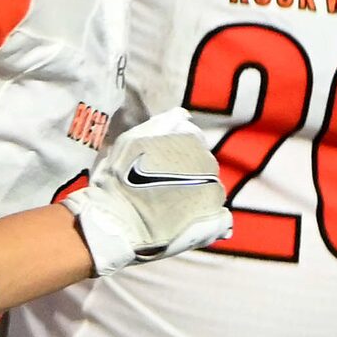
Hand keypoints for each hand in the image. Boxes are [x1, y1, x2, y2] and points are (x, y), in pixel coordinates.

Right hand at [68, 109, 232, 274]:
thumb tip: (183, 114)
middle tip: (160, 186)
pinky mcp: (216, 219)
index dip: (173, 153)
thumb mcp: (132, 139)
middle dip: (186, 172)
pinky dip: (206, 215)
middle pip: (202, 163)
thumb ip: (161, 124)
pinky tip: (184, 221)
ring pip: (208, 187)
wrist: (119, 222)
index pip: (191, 139)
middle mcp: (208, 162)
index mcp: (190, 139)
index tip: (157, 165)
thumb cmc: (120, 178)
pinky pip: (218, 214)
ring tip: (169, 205)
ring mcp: (214, 191)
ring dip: (194, 192)